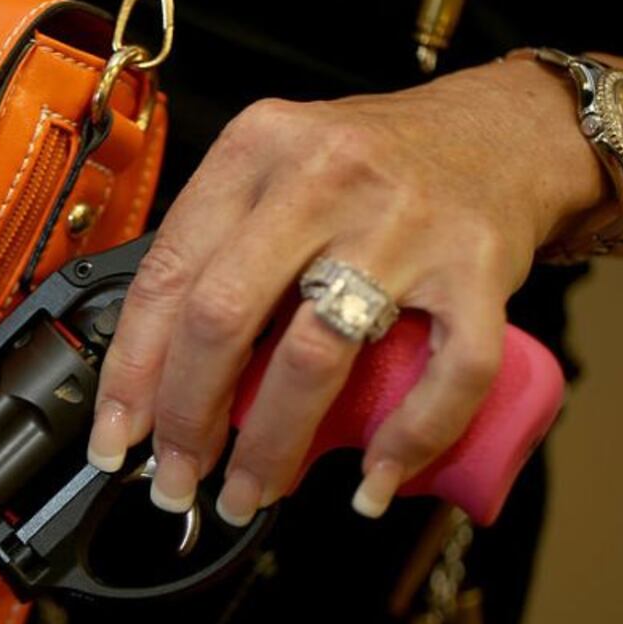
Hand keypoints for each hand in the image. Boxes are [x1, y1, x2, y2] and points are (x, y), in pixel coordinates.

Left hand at [86, 58, 610, 523]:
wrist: (506, 131)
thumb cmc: (375, 166)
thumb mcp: (277, 173)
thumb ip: (220, 250)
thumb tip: (156, 377)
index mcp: (256, 150)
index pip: (166, 275)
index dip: (131, 370)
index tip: (116, 438)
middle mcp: (322, 178)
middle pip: (223, 318)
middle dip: (186, 418)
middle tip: (177, 477)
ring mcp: (404, 223)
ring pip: (314, 357)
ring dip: (271, 447)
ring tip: (251, 492)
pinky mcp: (478, 267)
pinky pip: (446, 374)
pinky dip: (406, 442)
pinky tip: (373, 482)